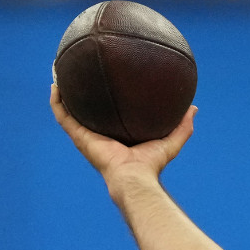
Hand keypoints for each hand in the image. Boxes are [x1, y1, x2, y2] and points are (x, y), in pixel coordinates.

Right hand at [50, 84, 195, 184]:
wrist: (135, 176)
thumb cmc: (151, 164)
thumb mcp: (171, 141)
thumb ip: (183, 126)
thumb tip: (193, 108)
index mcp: (116, 134)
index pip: (109, 114)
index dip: (106, 100)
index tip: (107, 81)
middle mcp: (98, 134)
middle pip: (86, 110)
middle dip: (81, 93)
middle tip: (79, 72)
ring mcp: (86, 135)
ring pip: (69, 110)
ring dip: (63, 93)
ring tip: (60, 72)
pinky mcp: (79, 137)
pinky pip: (63, 116)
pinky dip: (57, 102)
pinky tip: (56, 85)